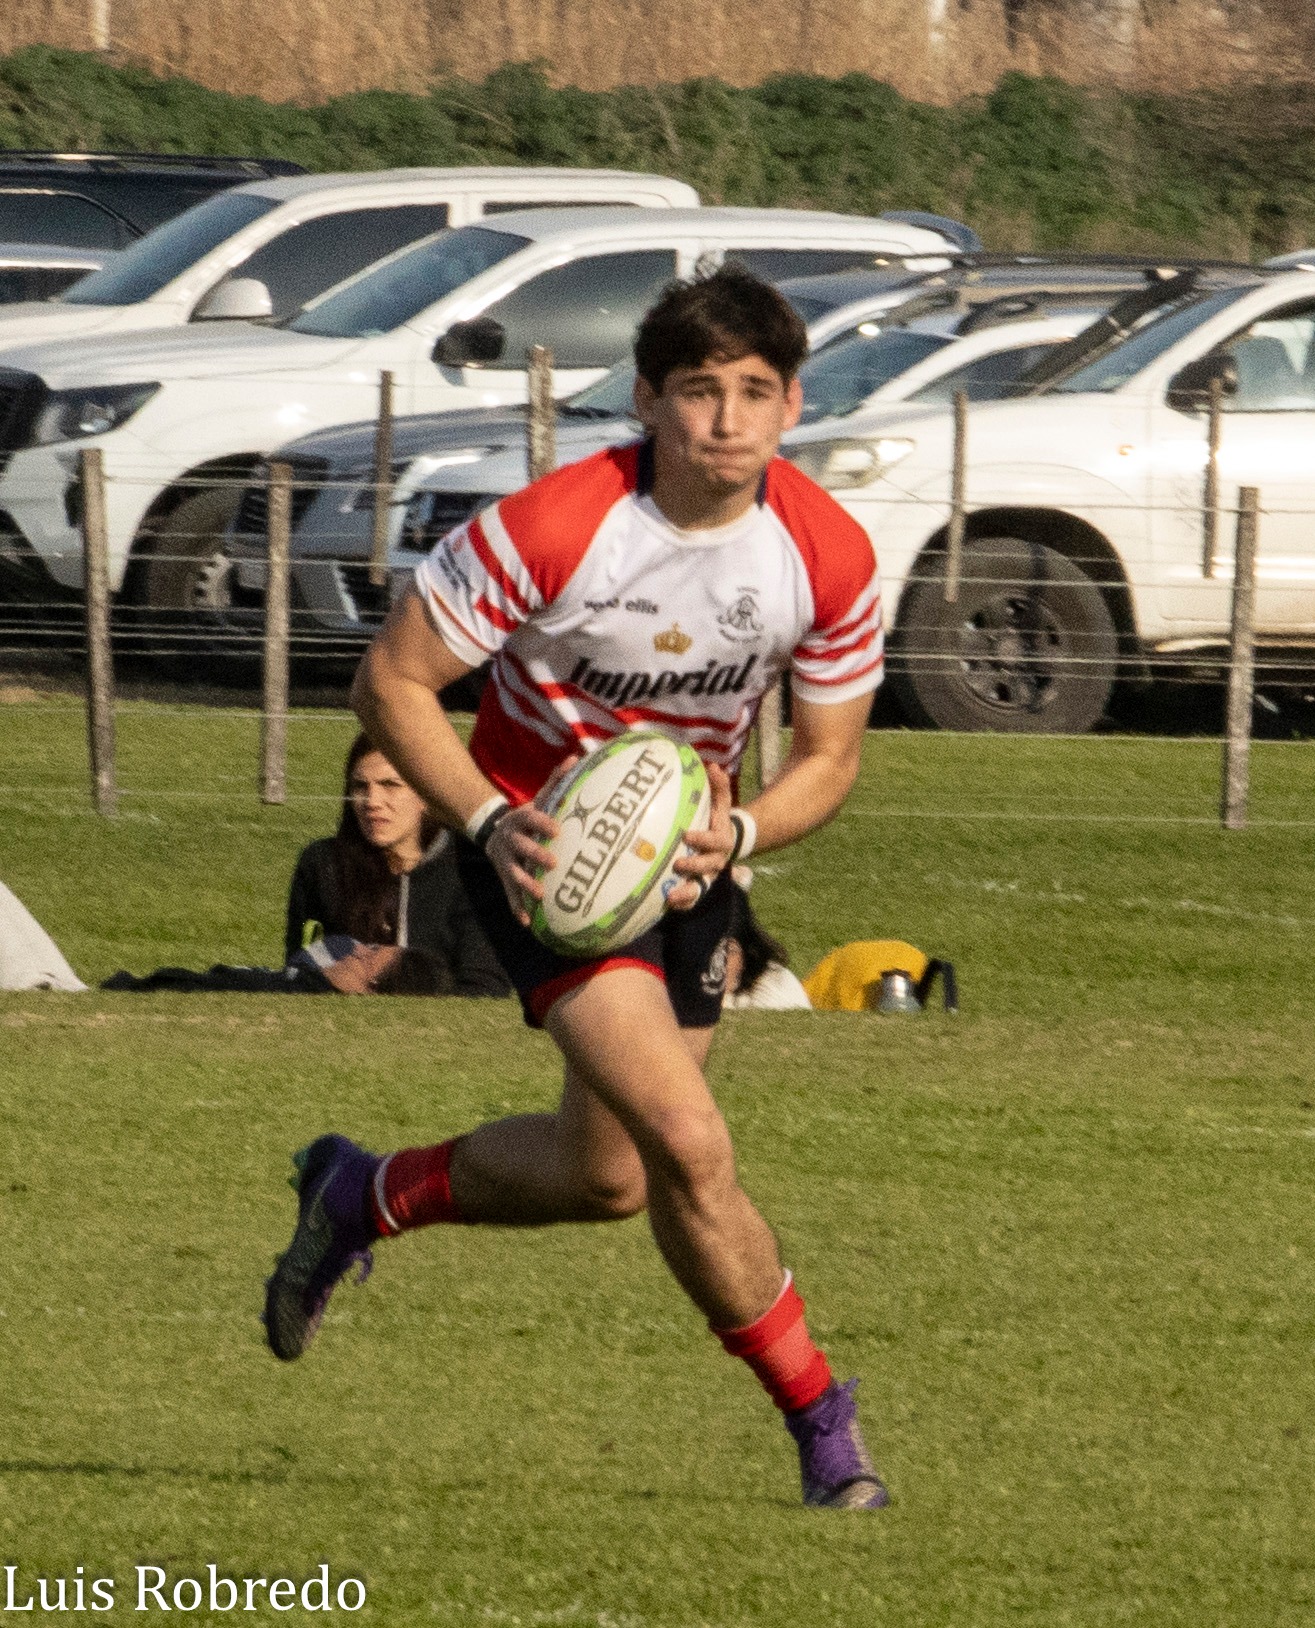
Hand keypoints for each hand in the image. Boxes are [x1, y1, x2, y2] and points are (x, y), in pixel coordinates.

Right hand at [484, 755, 579, 926]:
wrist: (493, 830)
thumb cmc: (527, 816)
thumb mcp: (539, 798)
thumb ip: (556, 781)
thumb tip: (576, 757)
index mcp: (520, 819)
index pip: (531, 818)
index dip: (542, 824)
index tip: (558, 830)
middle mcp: (510, 839)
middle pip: (521, 847)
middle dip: (535, 855)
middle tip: (553, 863)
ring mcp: (506, 860)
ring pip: (514, 873)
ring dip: (525, 885)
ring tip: (540, 895)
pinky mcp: (504, 876)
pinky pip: (509, 894)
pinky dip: (517, 908)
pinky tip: (527, 923)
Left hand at [667, 763, 733, 911]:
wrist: (727, 842)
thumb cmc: (717, 820)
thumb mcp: (721, 804)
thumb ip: (719, 787)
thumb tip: (712, 766)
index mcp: (721, 841)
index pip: (715, 842)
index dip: (702, 840)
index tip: (686, 835)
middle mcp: (715, 861)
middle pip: (708, 867)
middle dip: (693, 867)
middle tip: (676, 863)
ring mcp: (707, 876)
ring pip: (700, 888)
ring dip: (687, 892)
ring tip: (671, 895)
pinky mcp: (698, 886)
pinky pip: (692, 898)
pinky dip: (682, 903)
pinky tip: (666, 903)